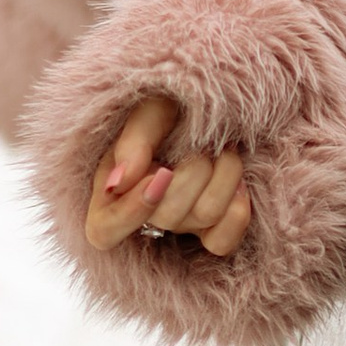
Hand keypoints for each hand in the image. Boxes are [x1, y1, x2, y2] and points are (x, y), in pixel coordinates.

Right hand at [85, 93, 253, 261]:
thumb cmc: (171, 106)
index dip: (130, 213)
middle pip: (167, 217)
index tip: (160, 174)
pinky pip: (223, 243)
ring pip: (204, 217)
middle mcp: (146, 213)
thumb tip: (120, 183)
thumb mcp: (148, 110)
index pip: (104, 231)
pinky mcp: (212, 231)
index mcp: (114, 188)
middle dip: (194, 171)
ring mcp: (181, 225)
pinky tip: (241, 184)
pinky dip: (237, 211)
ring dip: (224, 176)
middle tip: (202, 143)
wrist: (213, 103)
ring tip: (225, 150)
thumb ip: (133, 141)